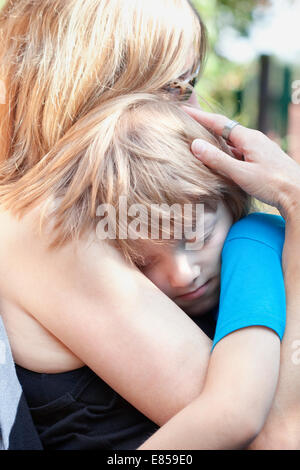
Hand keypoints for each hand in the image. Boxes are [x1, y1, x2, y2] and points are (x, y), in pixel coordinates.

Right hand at [184, 107, 299, 219]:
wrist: (298, 194)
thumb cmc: (272, 184)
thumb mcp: (240, 173)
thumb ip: (217, 160)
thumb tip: (195, 145)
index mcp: (249, 138)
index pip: (218, 122)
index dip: (200, 116)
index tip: (184, 110)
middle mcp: (254, 140)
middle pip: (225, 130)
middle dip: (206, 127)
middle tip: (189, 124)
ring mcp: (260, 149)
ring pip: (233, 143)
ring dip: (217, 142)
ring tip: (200, 143)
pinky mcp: (263, 160)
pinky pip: (240, 152)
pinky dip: (227, 153)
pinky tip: (222, 161)